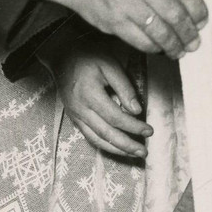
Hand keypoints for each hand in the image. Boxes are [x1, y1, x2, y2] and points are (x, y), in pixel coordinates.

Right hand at [36, 0, 206, 58]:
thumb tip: (192, 1)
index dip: (199, 9)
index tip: (203, 20)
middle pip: (175, 14)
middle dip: (190, 32)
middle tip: (195, 41)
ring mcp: (125, 2)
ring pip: (160, 31)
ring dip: (175, 45)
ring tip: (181, 50)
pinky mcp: (113, 21)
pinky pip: (141, 41)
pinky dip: (155, 48)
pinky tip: (160, 48)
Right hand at [53, 40, 151, 158]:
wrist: (61, 57)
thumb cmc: (88, 57)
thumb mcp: (110, 65)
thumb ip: (124, 87)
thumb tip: (137, 111)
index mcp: (90, 95)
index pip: (116, 118)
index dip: (134, 127)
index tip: (150, 131)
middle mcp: (81, 110)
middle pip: (106, 134)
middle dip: (127, 146)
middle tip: (144, 152)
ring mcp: (75, 116)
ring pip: (96, 140)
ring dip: (117, 150)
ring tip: (134, 155)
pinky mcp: (74, 119)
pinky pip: (90, 137)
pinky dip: (105, 145)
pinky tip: (118, 148)